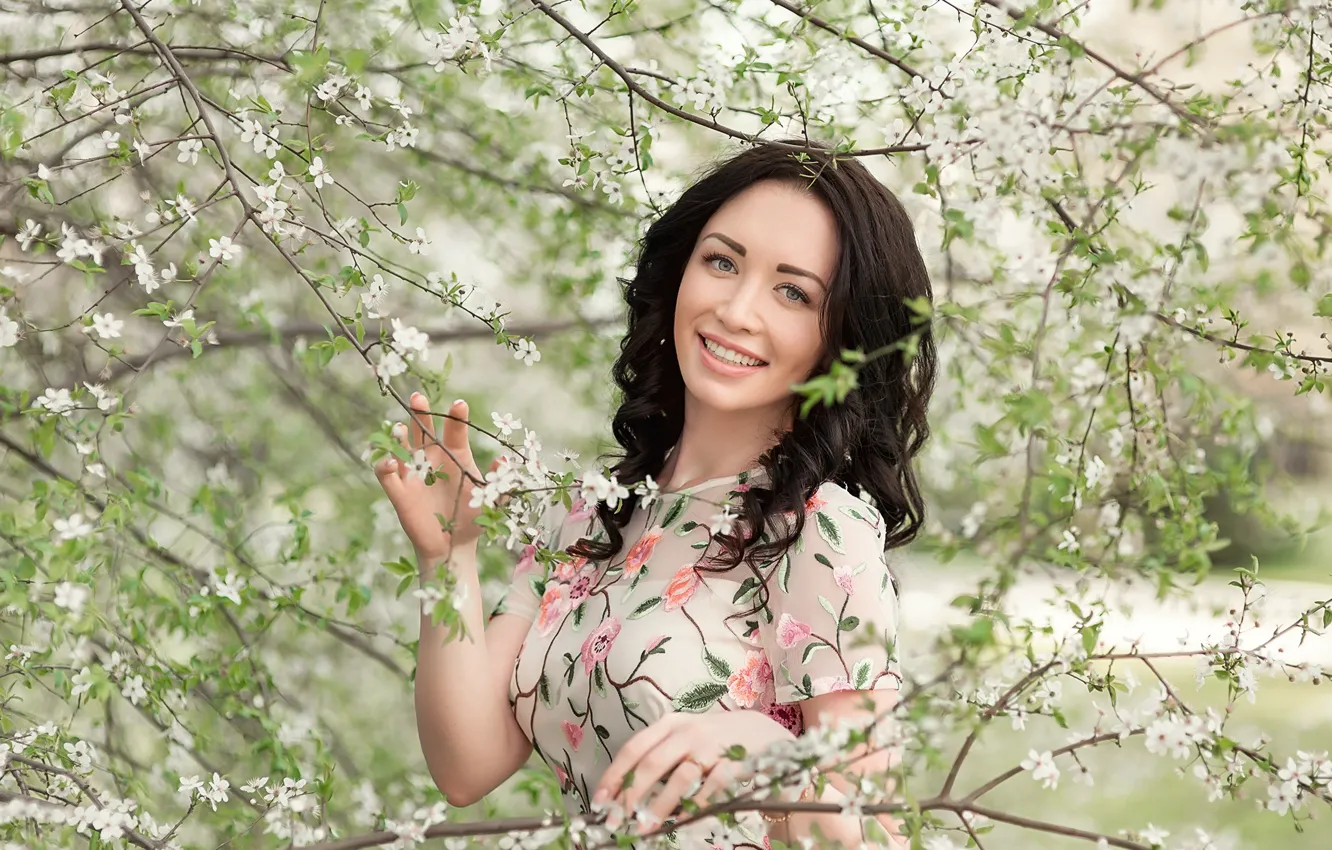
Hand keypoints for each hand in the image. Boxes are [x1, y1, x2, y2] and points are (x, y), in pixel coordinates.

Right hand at [373, 392, 487, 560]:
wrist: (453, 546)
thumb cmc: (473, 519)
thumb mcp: (491, 502)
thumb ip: (499, 482)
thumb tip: (504, 461)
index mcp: (454, 457)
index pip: (454, 431)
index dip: (456, 417)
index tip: (460, 405)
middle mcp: (431, 460)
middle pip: (422, 430)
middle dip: (420, 413)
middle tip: (418, 398)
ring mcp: (413, 474)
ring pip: (400, 447)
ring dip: (397, 436)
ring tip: (399, 428)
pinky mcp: (399, 492)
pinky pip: (385, 474)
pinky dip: (383, 465)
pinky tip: (390, 462)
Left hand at [591, 710, 794, 834]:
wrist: (765, 731)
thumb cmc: (717, 738)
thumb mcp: (685, 736)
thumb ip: (660, 755)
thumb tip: (625, 790)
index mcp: (670, 724)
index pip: (634, 748)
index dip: (614, 775)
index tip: (600, 802)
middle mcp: (688, 732)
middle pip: (650, 764)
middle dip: (630, 796)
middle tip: (617, 822)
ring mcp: (711, 746)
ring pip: (678, 778)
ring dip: (659, 807)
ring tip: (646, 828)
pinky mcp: (733, 762)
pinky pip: (710, 788)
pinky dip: (695, 806)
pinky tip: (684, 821)